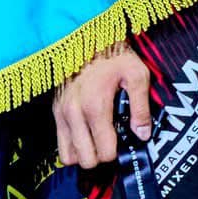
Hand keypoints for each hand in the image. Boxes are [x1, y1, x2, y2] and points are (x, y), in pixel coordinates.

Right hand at [52, 43, 152, 168]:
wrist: (88, 38)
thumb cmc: (115, 56)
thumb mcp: (137, 76)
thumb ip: (141, 108)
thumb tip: (142, 135)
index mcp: (95, 107)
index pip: (103, 152)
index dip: (116, 152)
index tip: (124, 140)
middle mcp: (73, 115)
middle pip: (84, 160)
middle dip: (100, 156)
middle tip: (112, 142)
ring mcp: (61, 114)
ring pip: (68, 155)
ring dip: (84, 153)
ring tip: (99, 140)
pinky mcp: (54, 111)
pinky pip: (59, 142)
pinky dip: (73, 144)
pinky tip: (87, 132)